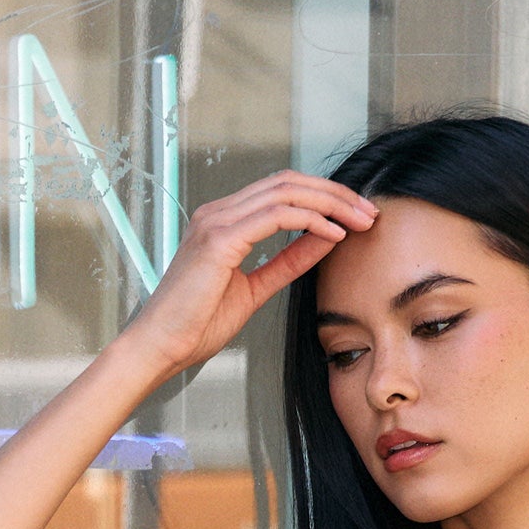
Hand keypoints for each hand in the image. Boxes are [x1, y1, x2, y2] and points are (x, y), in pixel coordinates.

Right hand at [128, 171, 378, 377]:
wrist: (159, 346)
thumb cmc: (197, 325)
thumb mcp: (255, 290)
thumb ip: (288, 261)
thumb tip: (325, 239)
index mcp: (224, 221)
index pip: (282, 191)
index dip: (324, 198)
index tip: (357, 218)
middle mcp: (218, 212)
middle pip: (289, 182)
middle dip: (335, 194)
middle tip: (369, 213)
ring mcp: (216, 221)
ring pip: (286, 192)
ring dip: (331, 204)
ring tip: (360, 221)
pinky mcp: (218, 239)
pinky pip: (276, 216)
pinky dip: (310, 220)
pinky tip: (335, 234)